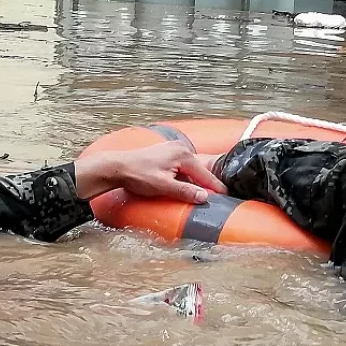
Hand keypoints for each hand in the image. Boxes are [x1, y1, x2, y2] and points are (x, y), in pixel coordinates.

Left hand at [76, 142, 227, 204]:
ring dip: (196, 181)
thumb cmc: (138, 175)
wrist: (117, 166)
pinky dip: (187, 177)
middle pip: (200, 170)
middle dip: (208, 184)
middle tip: (220, 196)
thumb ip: (184, 191)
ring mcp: (173, 149)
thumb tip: (204, 197)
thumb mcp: (163, 186)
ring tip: (206, 193)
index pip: (205, 175)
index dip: (216, 188)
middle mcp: (181, 149)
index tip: (228, 197)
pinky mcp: (166, 154)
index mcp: (183, 155)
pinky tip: (187, 186)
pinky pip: (183, 167)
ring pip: (191, 169)